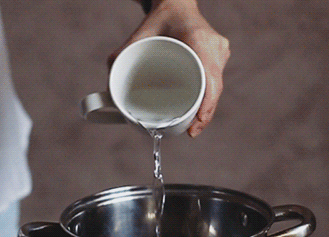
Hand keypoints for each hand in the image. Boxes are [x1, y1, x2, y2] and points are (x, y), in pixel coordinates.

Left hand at [111, 0, 229, 136]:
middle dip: (203, 113)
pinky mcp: (220, 57)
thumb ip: (120, 56)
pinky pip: (216, 81)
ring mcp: (220, 52)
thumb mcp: (139, 34)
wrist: (178, 3)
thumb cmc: (160, 18)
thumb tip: (108, 89)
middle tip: (189, 131)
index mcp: (200, 41)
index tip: (195, 126)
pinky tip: (200, 110)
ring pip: (215, 86)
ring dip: (206, 106)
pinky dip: (207, 96)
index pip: (211, 80)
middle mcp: (215, 47)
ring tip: (193, 124)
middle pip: (214, 88)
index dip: (206, 106)